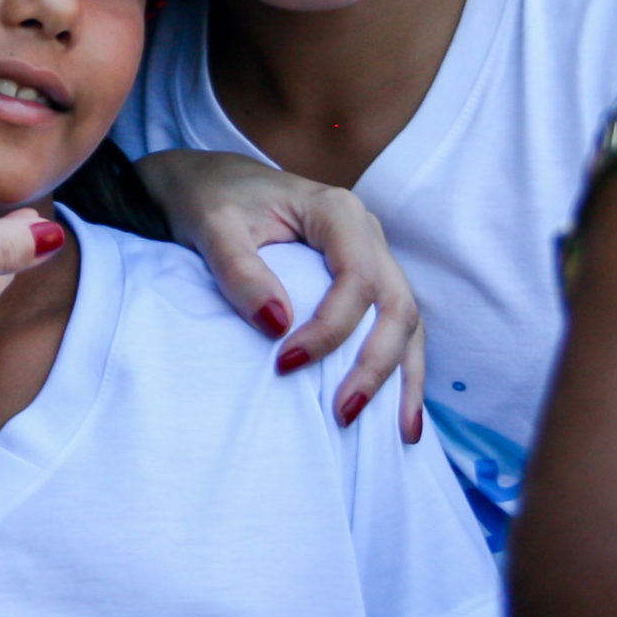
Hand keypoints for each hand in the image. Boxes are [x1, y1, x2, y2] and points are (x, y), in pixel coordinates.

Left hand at [135, 148, 424, 437]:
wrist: (209, 183)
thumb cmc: (211, 200)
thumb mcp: (213, 226)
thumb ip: (241, 271)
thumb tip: (278, 326)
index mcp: (337, 211)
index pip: (356, 279)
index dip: (330, 329)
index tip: (285, 364)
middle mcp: (366, 232)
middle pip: (395, 304)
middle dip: (378, 364)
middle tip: (344, 414)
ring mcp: (372, 257)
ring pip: (407, 320)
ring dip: (403, 375)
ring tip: (400, 433)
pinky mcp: (364, 281)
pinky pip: (392, 326)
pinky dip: (398, 367)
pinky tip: (398, 413)